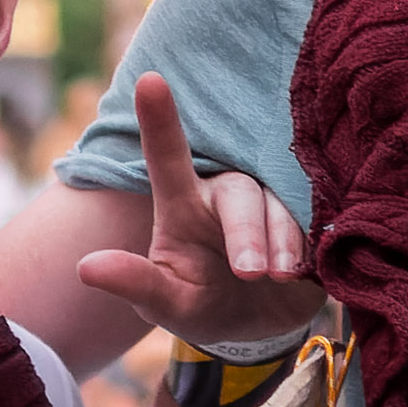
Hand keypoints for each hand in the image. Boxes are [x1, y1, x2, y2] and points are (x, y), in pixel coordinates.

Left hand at [72, 75, 322, 351]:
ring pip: (283, 204)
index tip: (150, 82)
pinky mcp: (311, 220)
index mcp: (184, 207)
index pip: (168, 160)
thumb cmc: (202, 303)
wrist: (260, 324)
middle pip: (239, 192)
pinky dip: (321, 236)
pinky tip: (320, 259)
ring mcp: (273, 204)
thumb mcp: (167, 304)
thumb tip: (85, 268)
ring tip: (280, 276)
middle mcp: (228, 195)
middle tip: (249, 272)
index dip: (160, 123)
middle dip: (246, 231)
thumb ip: (136, 285)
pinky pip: (322, 214)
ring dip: (283, 240)